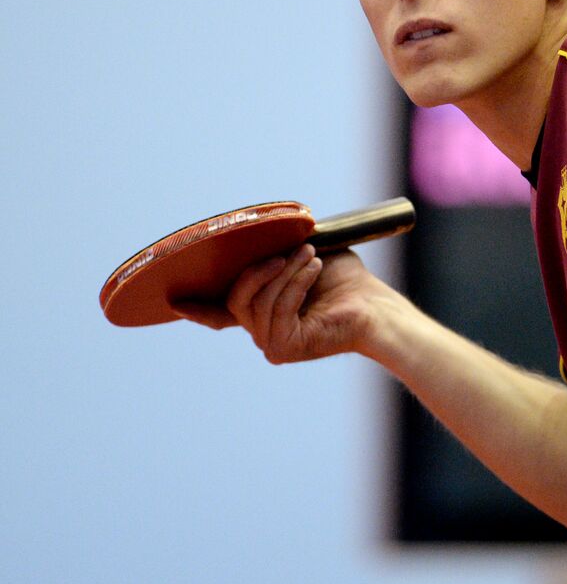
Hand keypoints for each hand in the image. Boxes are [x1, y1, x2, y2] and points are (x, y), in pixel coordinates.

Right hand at [174, 245, 392, 363]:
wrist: (376, 305)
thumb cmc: (346, 280)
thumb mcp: (305, 255)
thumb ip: (278, 251)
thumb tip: (258, 234)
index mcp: (263, 310)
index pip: (221, 314)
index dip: (197, 309)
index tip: (174, 300)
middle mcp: (261, 330)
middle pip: (235, 298)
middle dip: (260, 269)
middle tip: (291, 251)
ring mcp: (271, 342)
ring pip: (255, 302)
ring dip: (284, 273)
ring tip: (310, 257)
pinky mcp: (283, 348)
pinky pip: (276, 310)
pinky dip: (295, 285)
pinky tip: (313, 270)